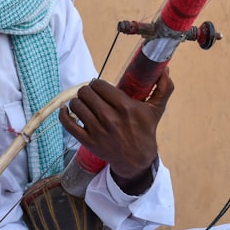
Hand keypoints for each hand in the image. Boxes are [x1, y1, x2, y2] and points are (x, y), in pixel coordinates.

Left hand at [59, 68, 173, 193]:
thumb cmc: (145, 131)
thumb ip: (164, 88)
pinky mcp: (88, 141)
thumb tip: (165, 69)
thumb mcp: (156, 109)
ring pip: (76, 105)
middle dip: (87, 91)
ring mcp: (97, 131)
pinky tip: (66, 110)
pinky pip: (68, 124)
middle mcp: (110, 118)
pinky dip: (63, 114)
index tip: (100, 88)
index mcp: (125, 107)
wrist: (136, 159)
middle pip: (85, 93)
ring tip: (84, 104)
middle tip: (92, 96)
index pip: (99, 85)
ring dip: (78, 102)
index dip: (97, 84)